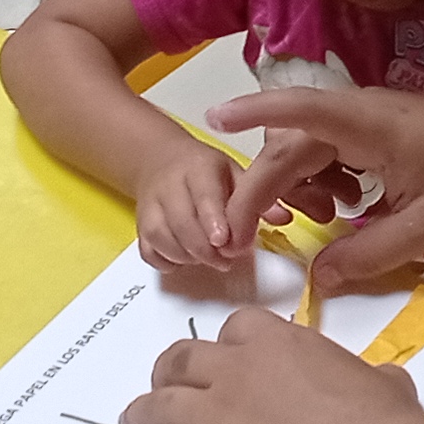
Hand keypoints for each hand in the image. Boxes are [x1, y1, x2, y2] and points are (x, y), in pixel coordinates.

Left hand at [115, 306, 423, 423]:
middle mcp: (239, 369)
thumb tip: (387, 384)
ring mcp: (216, 412)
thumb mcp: (385, 385)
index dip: (227, 345)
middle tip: (163, 384)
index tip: (227, 358)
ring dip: (139, 415)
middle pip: (184, 358)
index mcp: (282, 344)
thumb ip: (372, 380)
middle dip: (168, 371)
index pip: (237, 327)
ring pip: (157, 405)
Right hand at [129, 148, 248, 270]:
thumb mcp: (236, 173)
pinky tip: (185, 260)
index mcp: (199, 167)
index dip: (213, 220)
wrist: (162, 161)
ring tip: (209, 258)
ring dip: (187, 256)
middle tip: (225, 259)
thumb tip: (282, 217)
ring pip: (161, 237)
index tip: (223, 241)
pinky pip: (148, 250)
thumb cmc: (205, 173)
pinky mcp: (140, 225)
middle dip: (205, 249)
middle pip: (181, 221)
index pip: (204, 194)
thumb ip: (257, 197)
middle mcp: (169, 184)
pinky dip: (166, 262)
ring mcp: (150, 205)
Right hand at [214, 85, 423, 288]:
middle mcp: (362, 114)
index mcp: (368, 125)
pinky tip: (346, 210)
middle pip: (292, 143)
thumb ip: (368, 254)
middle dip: (262, 186)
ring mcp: (371, 120)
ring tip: (316, 221)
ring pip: (311, 148)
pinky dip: (325, 180)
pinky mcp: (382, 132)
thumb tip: (319, 279)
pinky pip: (335, 151)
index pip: (298, 111)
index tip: (213, 119)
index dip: (253, 111)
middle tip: (240, 236)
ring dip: (298, 184)